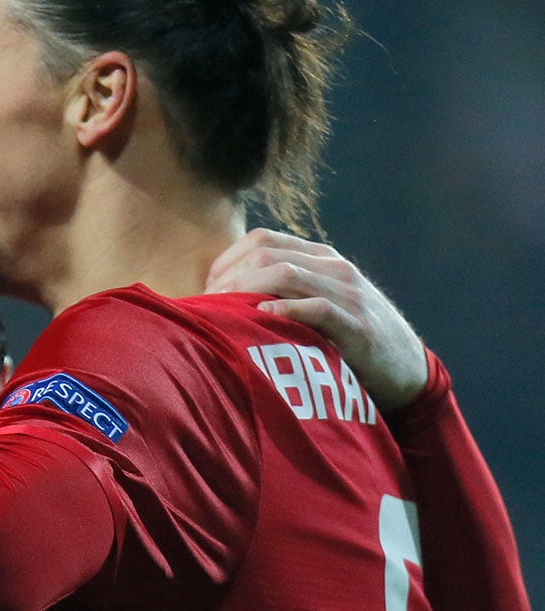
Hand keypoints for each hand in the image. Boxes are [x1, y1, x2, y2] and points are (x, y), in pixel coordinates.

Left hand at [205, 229, 428, 410]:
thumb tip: (222, 299)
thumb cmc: (345, 340)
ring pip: (286, 275)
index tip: (204, 291)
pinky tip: (261, 320)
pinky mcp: (358, 326)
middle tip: (204, 308)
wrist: (406, 370)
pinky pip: (318, 308)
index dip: (226, 261)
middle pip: (266, 255)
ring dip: (245, 293)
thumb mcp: (317, 304)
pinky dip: (286, 311)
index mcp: (320, 258)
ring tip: (220, 316)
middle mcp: (334, 268)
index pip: (262, 240)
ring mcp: (348, 294)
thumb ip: (282, 292)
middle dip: (227, 279)